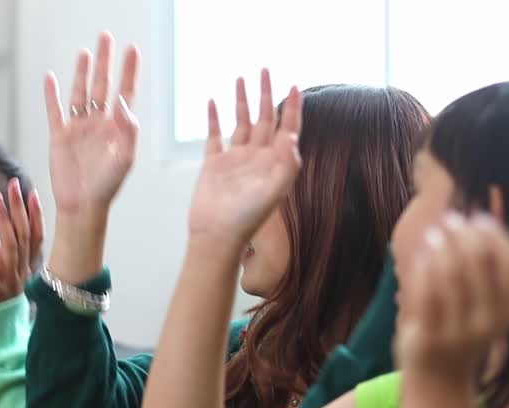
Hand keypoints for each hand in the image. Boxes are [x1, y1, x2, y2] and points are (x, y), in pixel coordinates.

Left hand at [0, 178, 44, 306]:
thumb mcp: (3, 273)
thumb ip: (0, 252)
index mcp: (26, 267)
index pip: (36, 237)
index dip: (36, 214)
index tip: (32, 192)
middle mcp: (21, 272)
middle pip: (25, 235)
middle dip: (20, 208)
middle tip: (14, 185)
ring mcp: (9, 281)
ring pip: (10, 246)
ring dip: (4, 220)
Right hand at [44, 32, 139, 216]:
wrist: (82, 206)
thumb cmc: (107, 187)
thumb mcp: (125, 160)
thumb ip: (128, 131)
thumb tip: (123, 103)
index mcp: (117, 128)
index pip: (125, 92)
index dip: (129, 71)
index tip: (133, 50)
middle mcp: (98, 123)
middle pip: (102, 85)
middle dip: (105, 61)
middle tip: (107, 37)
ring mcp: (78, 128)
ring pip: (80, 92)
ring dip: (82, 72)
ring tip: (86, 52)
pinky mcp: (59, 136)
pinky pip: (55, 110)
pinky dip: (51, 94)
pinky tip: (51, 78)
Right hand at [187, 70, 301, 256]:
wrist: (217, 235)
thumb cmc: (248, 218)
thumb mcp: (275, 191)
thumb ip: (287, 163)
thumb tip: (293, 136)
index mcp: (274, 163)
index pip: (287, 128)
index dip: (292, 108)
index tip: (295, 86)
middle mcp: (257, 158)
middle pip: (265, 119)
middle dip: (266, 94)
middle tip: (266, 70)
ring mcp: (235, 160)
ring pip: (241, 123)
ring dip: (242, 101)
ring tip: (241, 79)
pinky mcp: (214, 164)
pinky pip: (215, 135)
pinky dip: (214, 118)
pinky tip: (213, 102)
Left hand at [394, 212, 508, 378]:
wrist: (440, 379)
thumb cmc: (464, 330)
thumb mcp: (488, 306)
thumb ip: (489, 270)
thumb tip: (481, 216)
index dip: (497, 233)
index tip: (479, 219)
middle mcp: (491, 324)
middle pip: (481, 260)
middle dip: (464, 233)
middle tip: (450, 220)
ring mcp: (459, 333)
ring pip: (451, 272)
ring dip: (440, 245)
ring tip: (434, 234)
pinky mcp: (430, 338)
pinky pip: (425, 291)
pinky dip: (422, 266)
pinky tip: (421, 256)